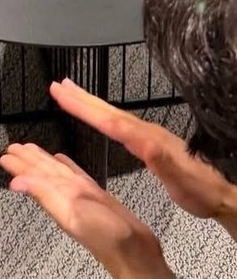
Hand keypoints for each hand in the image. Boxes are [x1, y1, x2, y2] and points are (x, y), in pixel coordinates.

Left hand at [0, 142, 164, 278]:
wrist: (136, 256)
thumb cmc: (107, 237)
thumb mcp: (72, 213)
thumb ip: (44, 195)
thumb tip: (16, 183)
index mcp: (59, 197)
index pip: (34, 177)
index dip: (20, 166)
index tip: (6, 155)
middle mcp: (68, 197)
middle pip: (44, 174)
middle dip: (28, 161)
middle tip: (13, 148)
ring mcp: (83, 198)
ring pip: (59, 174)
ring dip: (44, 163)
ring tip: (32, 151)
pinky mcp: (98, 199)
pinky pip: (79, 178)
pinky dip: (70, 168)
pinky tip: (65, 162)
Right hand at [49, 78, 236, 221]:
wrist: (222, 192)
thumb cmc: (202, 190)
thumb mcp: (181, 182)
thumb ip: (162, 163)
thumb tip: (145, 145)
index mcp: (148, 141)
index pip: (110, 121)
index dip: (85, 108)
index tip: (63, 95)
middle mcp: (147, 133)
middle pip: (108, 111)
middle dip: (81, 98)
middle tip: (58, 86)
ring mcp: (148, 135)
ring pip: (112, 114)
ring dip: (90, 103)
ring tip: (71, 93)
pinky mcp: (149, 141)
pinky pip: (119, 122)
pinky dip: (103, 115)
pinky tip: (99, 117)